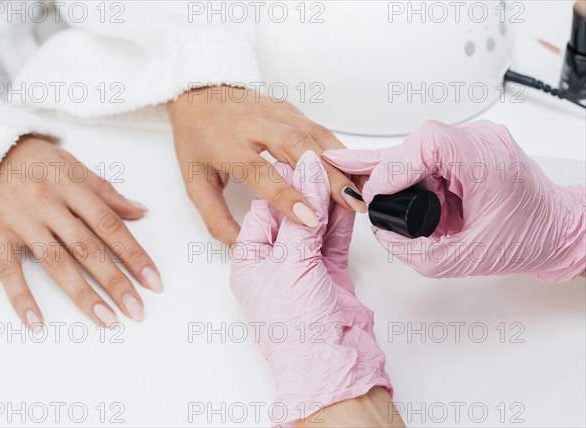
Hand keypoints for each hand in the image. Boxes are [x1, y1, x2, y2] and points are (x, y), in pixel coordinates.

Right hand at [0, 137, 161, 328]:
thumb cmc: (37, 161)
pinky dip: (21, 297)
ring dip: (82, 294)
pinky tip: (36, 322)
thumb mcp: (75, 166)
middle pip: (87, 248)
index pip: (111, 226)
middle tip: (136, 310)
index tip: (153, 281)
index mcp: (73, 187)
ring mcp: (21, 222)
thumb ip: (106, 193)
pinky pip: (8, 270)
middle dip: (115, 282)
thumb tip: (140, 211)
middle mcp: (49, 205)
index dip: (135, 255)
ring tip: (105, 319)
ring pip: (55, 262)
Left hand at [167, 85, 365, 245]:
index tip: (310, 219)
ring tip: (361, 188)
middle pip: (298, 146)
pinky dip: (339, 149)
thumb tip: (240, 246)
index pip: (261, 171)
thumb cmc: (197, 138)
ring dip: (341, 162)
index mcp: (226, 143)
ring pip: (315, 134)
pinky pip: (319, 129)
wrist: (197, 93)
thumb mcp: (194, 181)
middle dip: (329, 175)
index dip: (287, 196)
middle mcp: (254, 123)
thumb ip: (215, 217)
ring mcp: (275, 112)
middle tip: (351, 202)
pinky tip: (354, 167)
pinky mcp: (290, 109)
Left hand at [230, 151, 390, 424]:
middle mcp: (273, 260)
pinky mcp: (328, 270)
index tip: (299, 160)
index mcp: (249, 258)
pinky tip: (348, 199)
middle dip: (309, 187)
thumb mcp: (291, 263)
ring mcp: (302, 265)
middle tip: (323, 161)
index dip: (283, 182)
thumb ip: (302, 218)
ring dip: (329, 199)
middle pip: (291, 211)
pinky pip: (334, 236)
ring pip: (316, 221)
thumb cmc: (295, 328)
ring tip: (341, 173)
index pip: (263, 207)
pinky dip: (342, 218)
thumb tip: (309, 176)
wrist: (331, 364)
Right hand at [323, 120, 585, 282]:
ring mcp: (475, 141)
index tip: (377, 195)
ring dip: (394, 172)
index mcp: (486, 161)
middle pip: (415, 142)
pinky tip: (382, 179)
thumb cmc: (525, 240)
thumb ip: (414, 252)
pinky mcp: (468, 149)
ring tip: (369, 193)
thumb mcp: (463, 260)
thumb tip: (382, 233)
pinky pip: (428, 154)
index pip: (427, 144)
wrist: (556, 230)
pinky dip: (406, 170)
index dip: (393, 167)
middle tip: (347, 180)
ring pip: (417, 147)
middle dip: (381, 168)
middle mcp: (481, 141)